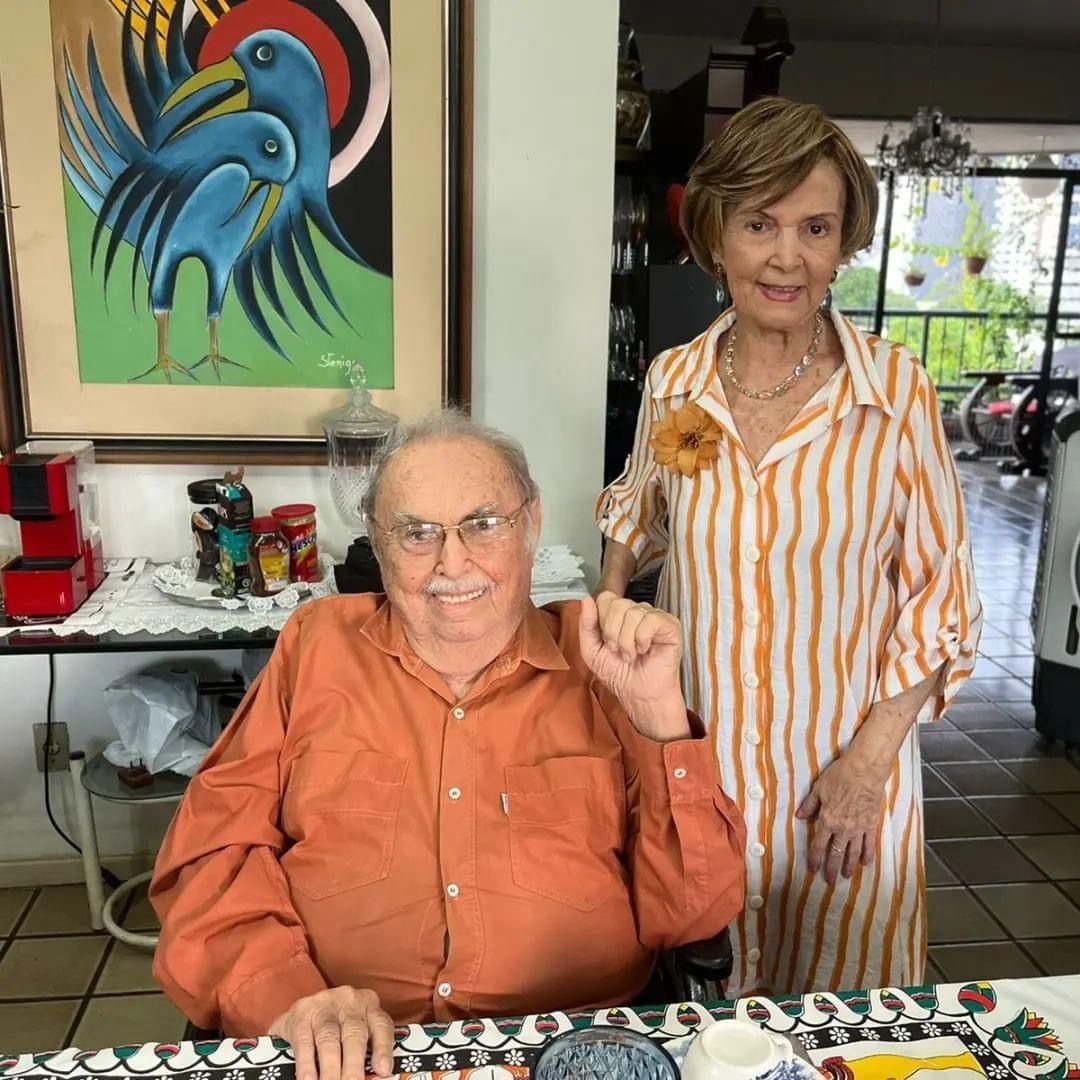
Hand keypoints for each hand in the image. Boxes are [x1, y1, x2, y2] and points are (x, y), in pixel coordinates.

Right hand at [269, 987, 394, 1079]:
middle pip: (354, 1033)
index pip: (381, 1025)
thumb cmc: (338, 1025)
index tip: (383, 1070)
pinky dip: (307, 1066)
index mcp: (369, 1004)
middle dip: (354, 1065)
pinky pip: (304, 1042)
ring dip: (331, 1069)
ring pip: (329, 1038)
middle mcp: (348, 1001)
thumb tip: (375, 1076)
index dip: (383, 1049)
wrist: (301, 1010)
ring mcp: (323, 1006)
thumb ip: (367, 1050)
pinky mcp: (300, 1016)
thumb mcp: (357, 1030)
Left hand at [579, 592, 688, 740]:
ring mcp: (654, 617)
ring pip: (633, 612)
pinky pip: (650, 619)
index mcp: (619, 614)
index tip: (606, 641)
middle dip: (612, 632)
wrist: (638, 695)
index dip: (602, 620)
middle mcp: (637, 611)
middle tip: (618, 651)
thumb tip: (586, 599)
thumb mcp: (592, 651)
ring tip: (631, 655)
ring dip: (627, 641)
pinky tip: (645, 650)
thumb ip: (586, 625)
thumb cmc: (619, 674)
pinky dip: (642, 639)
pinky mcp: (670, 625)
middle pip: (618, 604)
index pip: (606, 598)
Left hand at [796, 751, 888, 884]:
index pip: (819, 844)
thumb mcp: (818, 789)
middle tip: (829, 881)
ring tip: (846, 876)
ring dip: (849, 866)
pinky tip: (866, 864)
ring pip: (853, 853)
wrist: (864, 771)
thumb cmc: (839, 776)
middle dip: (831, 868)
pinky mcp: (872, 824)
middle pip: (836, 853)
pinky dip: (868, 855)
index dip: (815, 858)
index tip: (812, 869)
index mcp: (827, 820)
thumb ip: (809, 805)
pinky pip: (869, 844)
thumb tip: (799, 817)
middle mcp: (842, 828)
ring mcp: (859, 828)